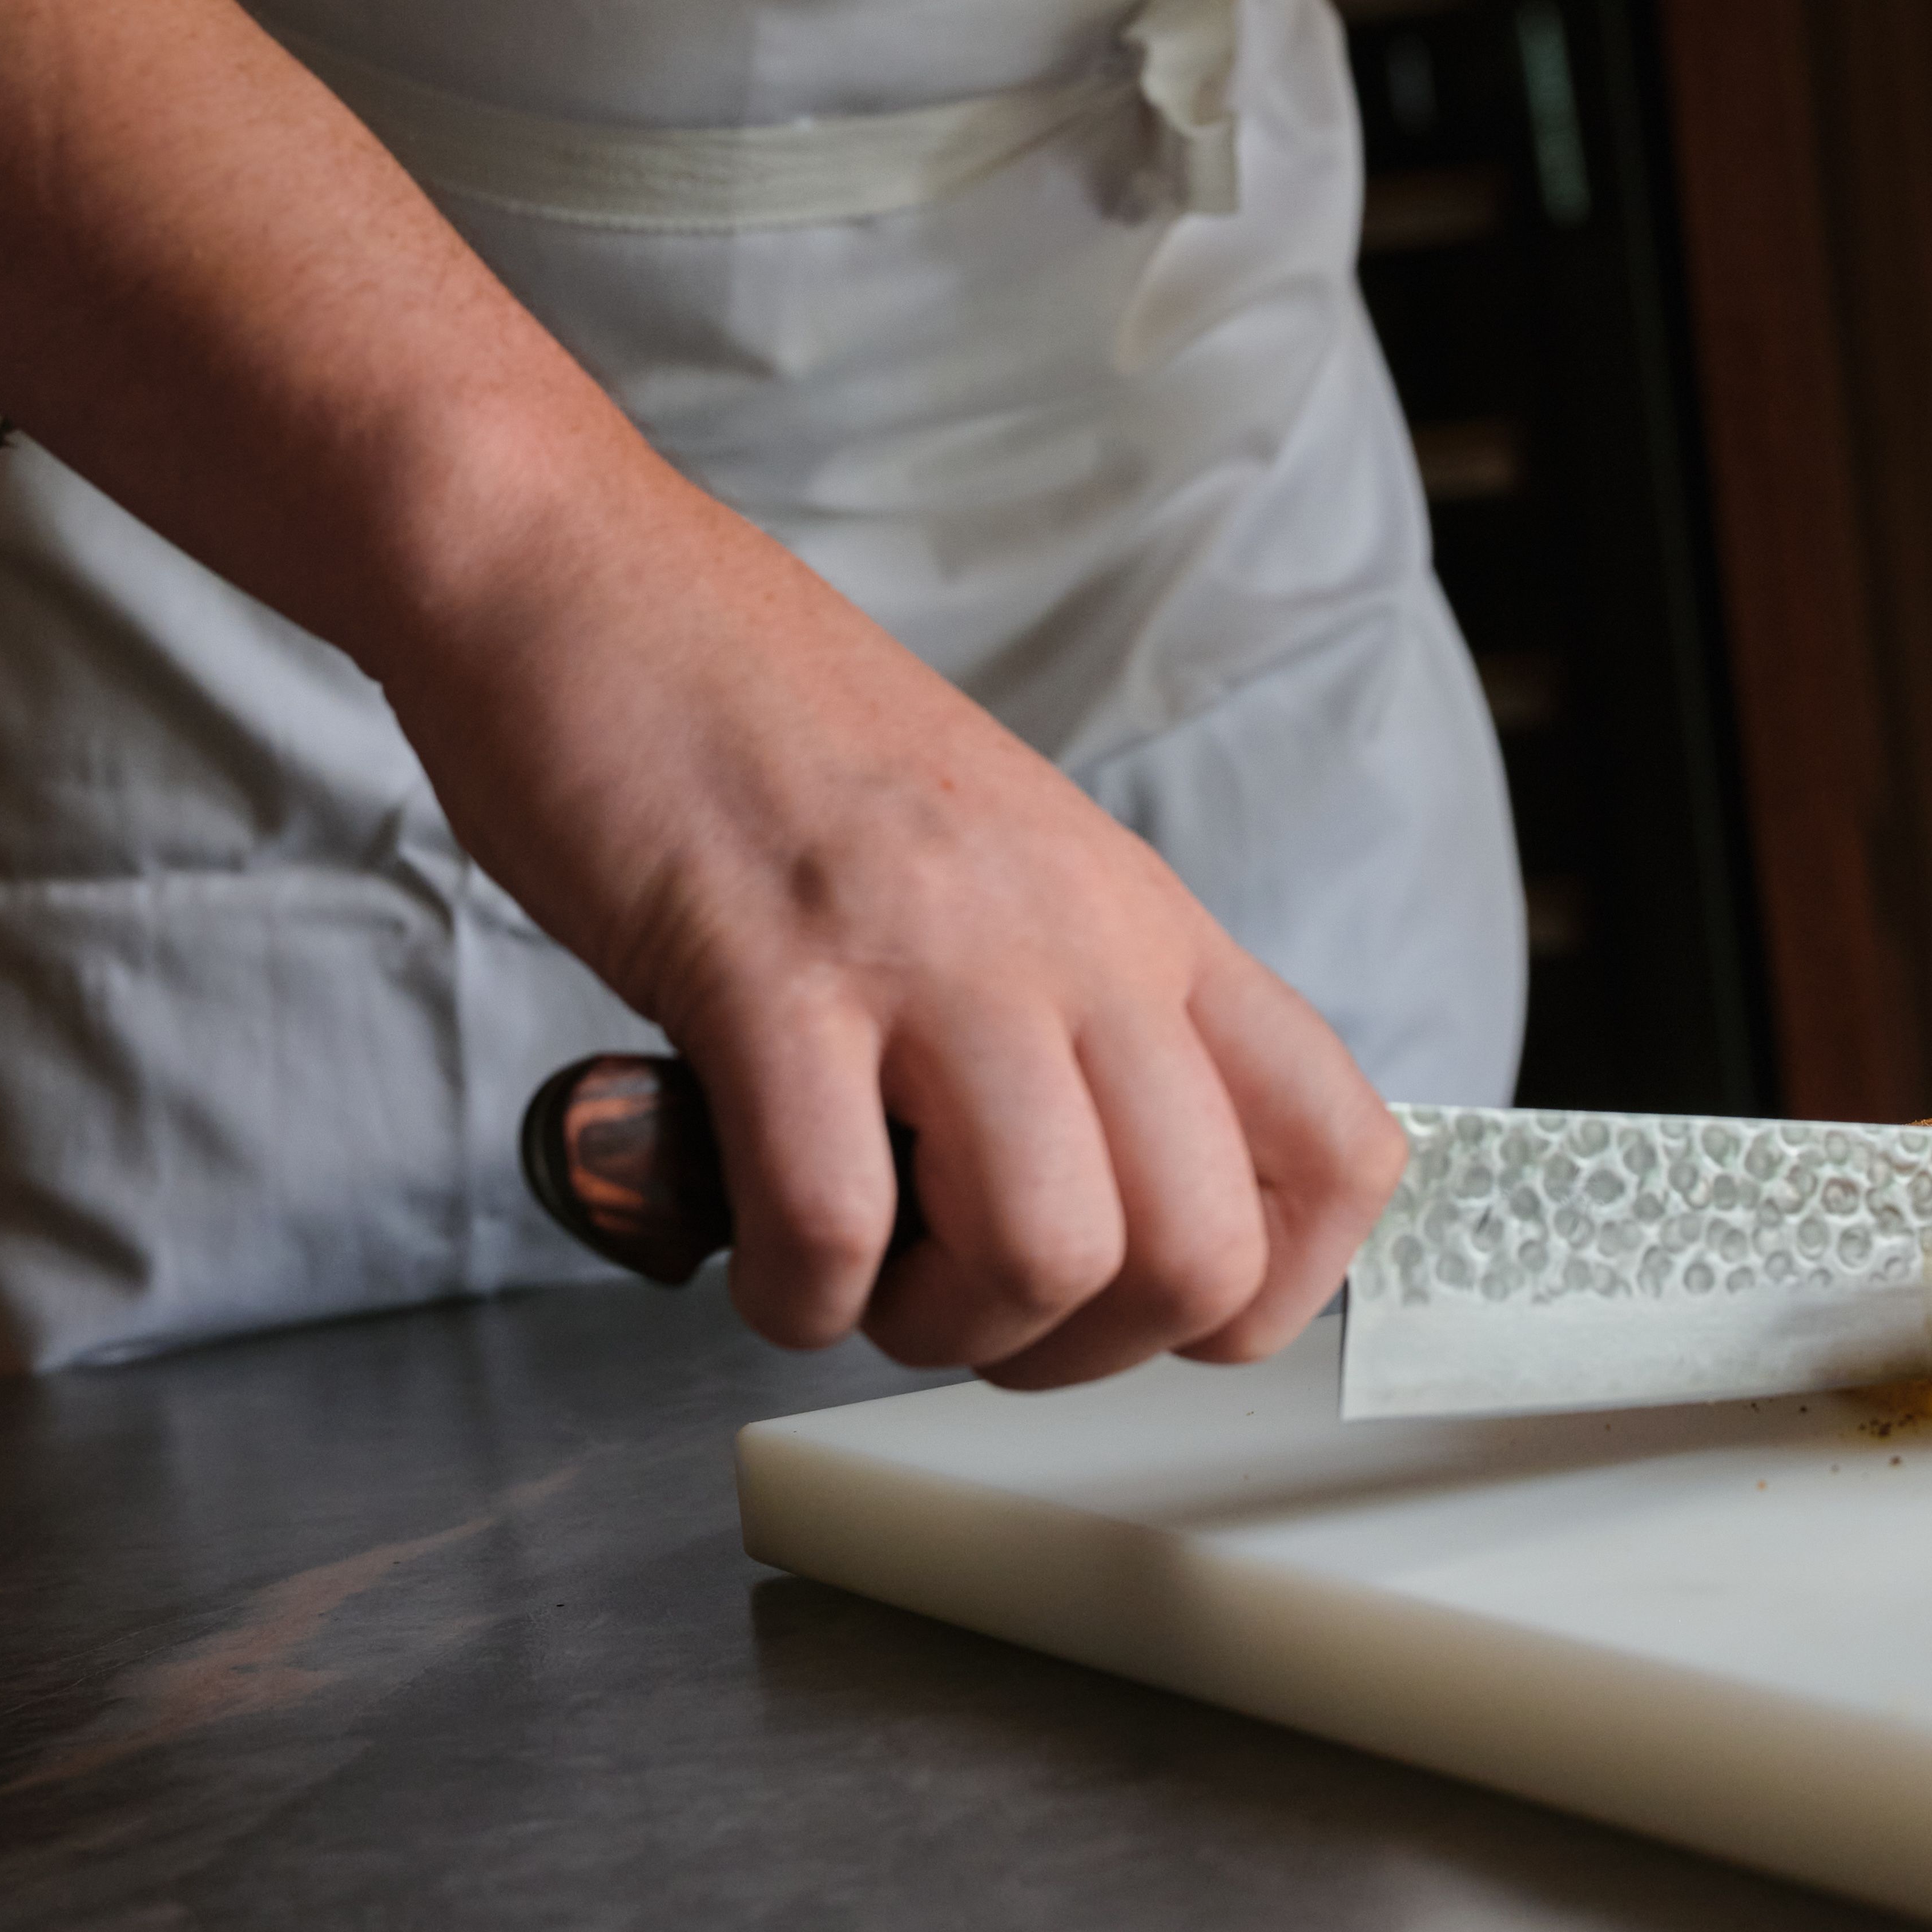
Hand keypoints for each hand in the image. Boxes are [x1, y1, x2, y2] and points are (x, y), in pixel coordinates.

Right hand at [371, 424, 1408, 1381]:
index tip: (1126, 1301)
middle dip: (1077, 1347)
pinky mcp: (770, 975)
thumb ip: (1068, 1008)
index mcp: (1143, 918)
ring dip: (937, 1326)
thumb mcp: (995, 865)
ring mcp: (931, 951)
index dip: (1258, 1293)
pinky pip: (835, 1230)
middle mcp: (1076, 936)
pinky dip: (792, 1292)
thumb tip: (1093, 1202)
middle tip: (959, 1294)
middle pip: (1203, 1253)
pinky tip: (750, 1232)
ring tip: (856, 1264)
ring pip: (1050, 1255)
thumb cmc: (767, 739)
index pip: (1340, 1152)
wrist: (591, 584)